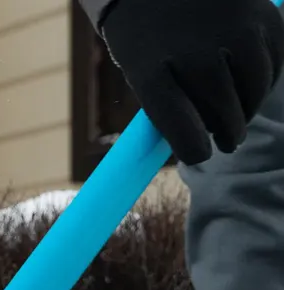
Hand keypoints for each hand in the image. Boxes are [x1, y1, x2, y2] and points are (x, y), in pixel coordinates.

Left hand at [100, 0, 283, 164]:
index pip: (185, 132)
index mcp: (152, 75)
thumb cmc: (150, 35)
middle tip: (228, 139)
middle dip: (227, 134)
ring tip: (238, 111)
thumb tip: (197, 145)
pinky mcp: (263, 15)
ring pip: (254, 92)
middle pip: (225, 116)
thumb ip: (166, 108)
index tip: (201, 152)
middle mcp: (195, 53)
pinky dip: (264, 79)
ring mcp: (233, 31)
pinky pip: (274, 64)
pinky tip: (249, 81)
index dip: (195, 150)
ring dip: (248, 109)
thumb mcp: (141, 72)